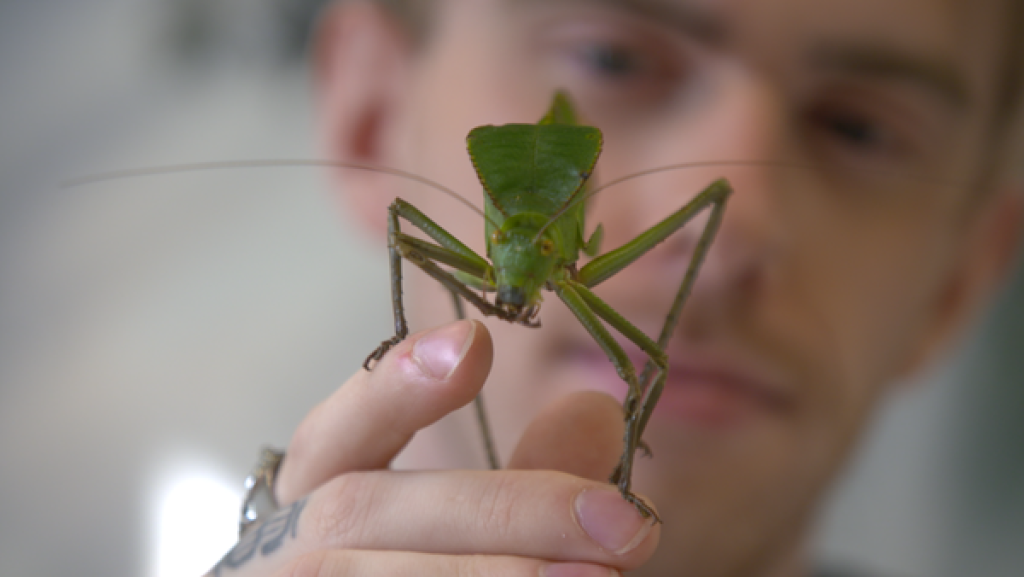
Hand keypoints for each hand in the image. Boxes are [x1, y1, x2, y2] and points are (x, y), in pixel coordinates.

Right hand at [207, 320, 659, 576]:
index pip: (332, 433)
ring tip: (599, 575)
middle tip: (622, 520)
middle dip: (501, 510)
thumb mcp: (471, 531)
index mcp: (309, 504)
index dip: (394, 389)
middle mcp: (279, 552)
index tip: (473, 343)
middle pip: (364, 512)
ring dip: (496, 573)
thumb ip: (529, 481)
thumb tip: (600, 410)